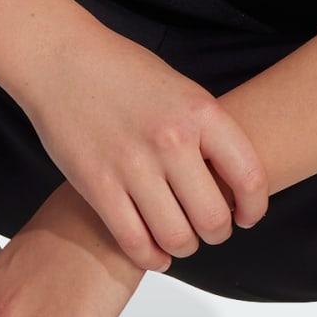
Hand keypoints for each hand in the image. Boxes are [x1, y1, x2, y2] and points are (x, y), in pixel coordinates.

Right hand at [17, 22, 267, 271]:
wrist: (61, 59)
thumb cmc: (123, 71)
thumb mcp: (180, 89)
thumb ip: (206, 131)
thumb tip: (230, 178)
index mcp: (201, 112)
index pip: (250, 177)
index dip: (254, 208)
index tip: (246, 217)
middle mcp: (172, 139)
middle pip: (213, 218)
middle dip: (217, 233)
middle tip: (210, 230)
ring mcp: (133, 164)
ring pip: (176, 237)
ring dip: (184, 247)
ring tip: (180, 240)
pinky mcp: (97, 185)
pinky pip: (134, 241)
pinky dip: (149, 257)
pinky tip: (154, 252)